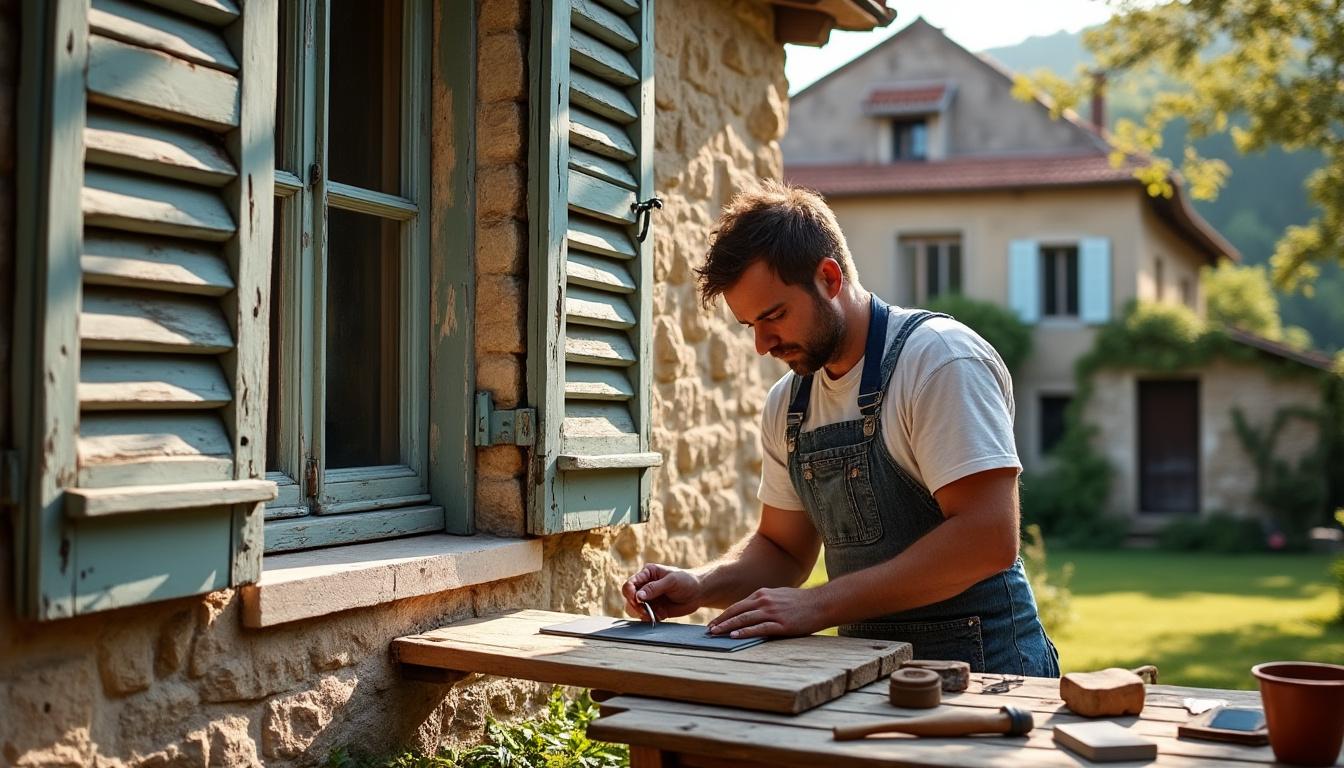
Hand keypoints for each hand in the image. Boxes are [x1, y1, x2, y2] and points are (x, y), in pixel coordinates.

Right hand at [622, 563, 705, 621]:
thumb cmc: (686, 581)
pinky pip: (644, 617)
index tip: (639, 601)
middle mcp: (644, 587)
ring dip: (642, 614)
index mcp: (646, 574)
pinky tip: (661, 615)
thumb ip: (654, 588)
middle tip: (646, 611)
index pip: (629, 585)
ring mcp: (649, 600)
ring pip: (634, 610)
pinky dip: (650, 619)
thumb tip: (638, 596)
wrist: (698, 592)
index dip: (631, 594)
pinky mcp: (654, 610)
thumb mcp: (671, 581)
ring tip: (654, 614)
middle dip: (636, 607)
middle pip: (629, 599)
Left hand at [706, 587, 828, 638]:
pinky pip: (759, 628)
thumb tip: (752, 610)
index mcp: (762, 594)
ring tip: (716, 634)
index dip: (724, 615)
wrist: (821, 604)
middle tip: (709, 631)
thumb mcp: (779, 596)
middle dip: (721, 621)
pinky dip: (745, 632)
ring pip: (744, 619)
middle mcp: (764, 601)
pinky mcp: (781, 624)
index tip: (714, 623)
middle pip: (737, 611)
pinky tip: (735, 636)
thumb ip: (764, 602)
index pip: (737, 605)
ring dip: (728, 627)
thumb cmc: (801, 602)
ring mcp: (772, 612)